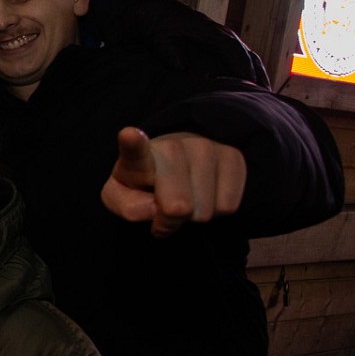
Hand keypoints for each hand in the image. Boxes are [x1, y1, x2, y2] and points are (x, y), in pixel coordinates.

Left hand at [101, 127, 245, 235]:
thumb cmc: (144, 186)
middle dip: (171, 220)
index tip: (130, 135)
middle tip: (163, 208)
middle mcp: (174, 146)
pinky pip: (228, 206)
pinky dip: (215, 211)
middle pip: (178, 207)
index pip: (135, 150)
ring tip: (184, 196)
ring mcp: (206, 147)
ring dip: (194, 215)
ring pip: (205, 211)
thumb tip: (157, 209)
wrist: (175, 168)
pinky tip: (204, 193)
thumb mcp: (122, 198)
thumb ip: (129, 207)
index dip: (132, 143)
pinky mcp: (232, 156)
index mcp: (138, 156)